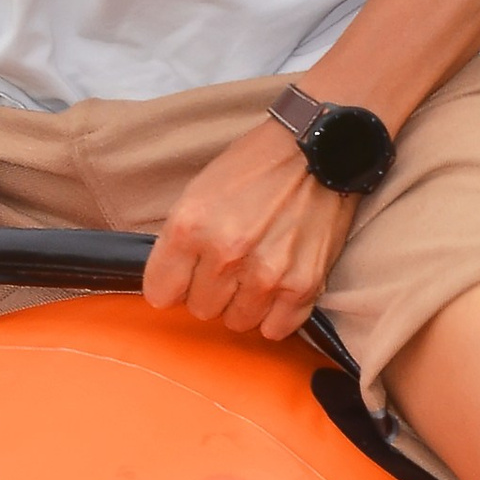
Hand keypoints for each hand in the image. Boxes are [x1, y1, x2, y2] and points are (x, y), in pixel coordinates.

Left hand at [144, 111, 360, 338]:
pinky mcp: (304, 285)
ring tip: (256, 272)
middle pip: (200, 309)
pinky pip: (276, 329)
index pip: (160, 293)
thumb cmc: (256, 165)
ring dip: (243, 303)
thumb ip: (180, 240)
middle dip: (210, 291)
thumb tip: (170, 284)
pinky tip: (278, 289)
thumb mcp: (199, 190)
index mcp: (190, 226)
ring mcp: (266, 274)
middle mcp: (225, 254)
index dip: (172, 284)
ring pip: (237, 322)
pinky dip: (276, 314)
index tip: (186, 275)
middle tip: (229, 265)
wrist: (320, 150)